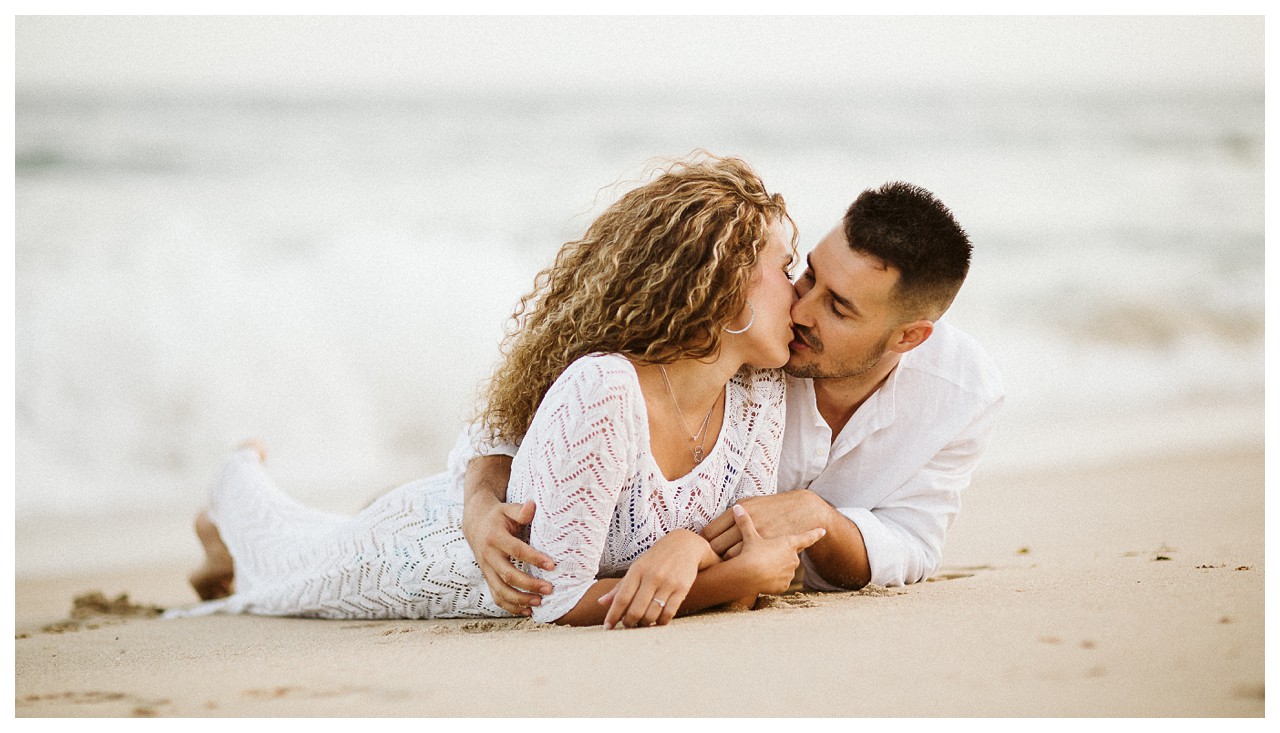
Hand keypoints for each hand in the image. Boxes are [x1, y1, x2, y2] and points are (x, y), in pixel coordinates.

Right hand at [460, 495, 556, 616]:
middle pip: (508, 575)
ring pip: (500, 590)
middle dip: (529, 584)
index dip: (534, 559)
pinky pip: (496, 596)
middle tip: (550, 589)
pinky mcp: (487, 577)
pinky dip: (510, 607)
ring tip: (540, 603)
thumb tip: (533, 506)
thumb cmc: (498, 516)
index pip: (516, 550)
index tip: (553, 565)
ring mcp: (486, 569)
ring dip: (519, 600)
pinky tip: (527, 611)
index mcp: (495, 537)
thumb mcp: (508, 508)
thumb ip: (521, 510)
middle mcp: (488, 555)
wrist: (474, 523)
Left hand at [598, 530, 711, 629]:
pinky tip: (657, 621)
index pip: (622, 598)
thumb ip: (620, 587)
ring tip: (642, 623)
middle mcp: (652, 576)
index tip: (607, 627)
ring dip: (644, 624)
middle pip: (636, 610)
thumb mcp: (636, 567)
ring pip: (652, 614)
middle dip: (629, 623)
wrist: (684, 544)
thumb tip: (601, 603)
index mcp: (637, 570)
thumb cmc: (656, 558)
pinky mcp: (682, 588)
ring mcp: (668, 583)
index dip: (613, 615)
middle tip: (627, 625)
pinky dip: (661, 622)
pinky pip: (669, 613)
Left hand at [701, 491, 831, 556]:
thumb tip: (709, 528)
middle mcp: (751, 522)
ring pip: (732, 557)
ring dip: (725, 562)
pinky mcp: (773, 550)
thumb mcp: (751, 503)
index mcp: (743, 509)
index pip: (710, 531)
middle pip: (718, 546)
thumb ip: (731, 514)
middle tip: (706, 559)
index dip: (703, 541)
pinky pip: (751, 565)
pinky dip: (743, 568)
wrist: (804, 511)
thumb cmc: (772, 507)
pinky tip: (740, 568)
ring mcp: (763, 538)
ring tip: (718, 563)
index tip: (701, 547)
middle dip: (710, 554)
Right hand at [730, 504, 825, 594]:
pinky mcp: (783, 586)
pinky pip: (779, 582)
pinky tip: (762, 578)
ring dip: (776, 568)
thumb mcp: (749, 536)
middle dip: (780, 555)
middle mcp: (793, 558)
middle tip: (766, 555)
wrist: (749, 575)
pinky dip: (773, 580)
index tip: (823, 530)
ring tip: (761, 567)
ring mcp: (789, 573)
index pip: (806, 537)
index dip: (815, 534)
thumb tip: (736, 507)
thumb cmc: (751, 552)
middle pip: (790, 555)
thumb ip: (745, 522)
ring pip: (785, 569)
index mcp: (788, 543)